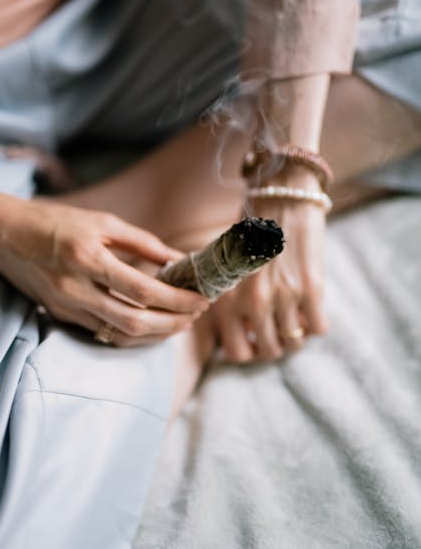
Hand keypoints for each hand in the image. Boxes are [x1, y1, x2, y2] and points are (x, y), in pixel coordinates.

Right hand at [0, 198, 208, 346]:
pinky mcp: (60, 317)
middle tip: (196, 315)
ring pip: (120, 336)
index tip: (201, 298)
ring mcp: (67, 308)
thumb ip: (143, 243)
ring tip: (180, 322)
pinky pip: (104, 335)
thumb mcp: (102, 222)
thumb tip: (179, 260)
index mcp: (89, 258)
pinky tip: (151, 326)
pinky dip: (132, 335)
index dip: (177, 299)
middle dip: (173, 323)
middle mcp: (77, 289)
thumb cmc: (55, 223)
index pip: (143, 290)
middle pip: (135, 323)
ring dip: (156, 335)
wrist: (4, 236)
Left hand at [212, 170, 327, 361]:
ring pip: (295, 343)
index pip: (236, 351)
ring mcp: (283, 297)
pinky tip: (312, 309)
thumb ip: (230, 298)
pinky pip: (319, 328)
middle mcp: (253, 302)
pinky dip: (317, 324)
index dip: (249, 351)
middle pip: (269, 351)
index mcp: (228, 297)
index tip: (256, 340)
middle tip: (280, 331)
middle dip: (276, 345)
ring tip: (297, 320)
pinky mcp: (311, 289)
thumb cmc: (252, 230)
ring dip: (298, 336)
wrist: (282, 197)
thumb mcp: (229, 266)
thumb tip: (242, 330)